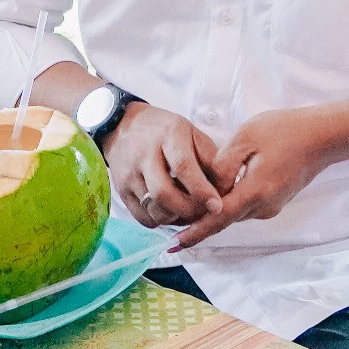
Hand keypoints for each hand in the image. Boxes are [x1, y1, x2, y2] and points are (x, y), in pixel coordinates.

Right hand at [102, 102, 224, 231]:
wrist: (121, 126)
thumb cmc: (164, 131)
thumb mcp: (191, 133)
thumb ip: (210, 157)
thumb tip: (226, 188)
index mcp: (168, 136)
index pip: (183, 167)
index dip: (201, 190)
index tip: (216, 205)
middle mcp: (144, 155)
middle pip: (164, 194)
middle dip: (189, 210)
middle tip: (203, 212)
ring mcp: (129, 174)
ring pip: (154, 210)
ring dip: (175, 218)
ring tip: (187, 211)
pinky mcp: (121, 191)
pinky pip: (143, 218)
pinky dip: (161, 221)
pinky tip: (170, 212)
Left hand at [174, 106, 336, 249]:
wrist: (322, 136)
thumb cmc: (284, 131)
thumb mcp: (246, 138)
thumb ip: (222, 165)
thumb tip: (208, 187)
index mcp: (254, 192)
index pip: (217, 219)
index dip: (194, 232)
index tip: (173, 244)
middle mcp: (263, 207)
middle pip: (224, 217)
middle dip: (200, 216)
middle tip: (172, 211)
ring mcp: (271, 206)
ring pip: (235, 210)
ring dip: (216, 206)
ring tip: (194, 193)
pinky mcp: (275, 201)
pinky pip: (246, 204)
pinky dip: (231, 199)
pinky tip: (223, 184)